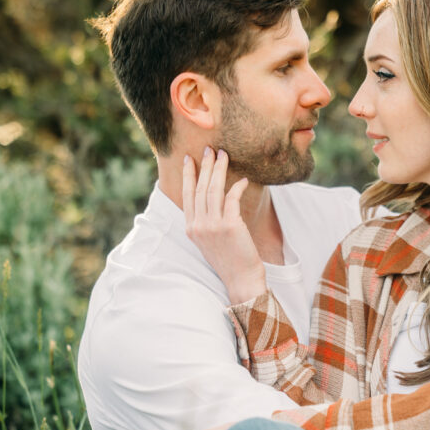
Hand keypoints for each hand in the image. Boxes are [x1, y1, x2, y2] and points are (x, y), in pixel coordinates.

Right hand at [183, 148, 265, 303]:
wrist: (241, 279)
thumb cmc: (229, 260)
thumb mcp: (209, 241)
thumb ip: (205, 221)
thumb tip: (210, 199)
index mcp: (191, 228)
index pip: (186, 195)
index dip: (188, 175)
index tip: (189, 159)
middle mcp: (198, 226)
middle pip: (199, 188)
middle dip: (204, 166)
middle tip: (209, 149)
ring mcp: (213, 226)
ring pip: (213, 190)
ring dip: (219, 170)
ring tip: (224, 155)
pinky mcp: (230, 226)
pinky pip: (232, 198)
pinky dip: (237, 187)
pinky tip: (242, 180)